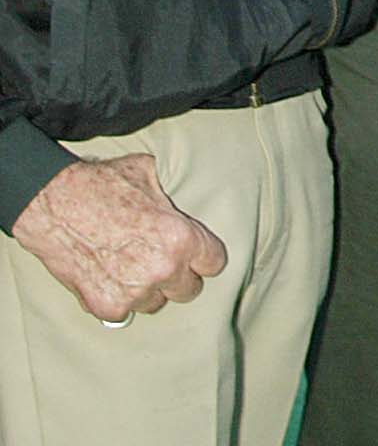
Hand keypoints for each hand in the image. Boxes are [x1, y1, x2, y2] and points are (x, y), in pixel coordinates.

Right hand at [9, 154, 228, 322]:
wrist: (53, 204)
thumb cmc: (102, 185)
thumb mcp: (149, 176)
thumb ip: (170, 198)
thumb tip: (177, 195)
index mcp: (182, 238)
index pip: (214, 263)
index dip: (203, 258)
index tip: (194, 257)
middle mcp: (164, 268)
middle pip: (189, 290)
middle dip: (177, 278)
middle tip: (159, 263)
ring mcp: (135, 291)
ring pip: (156, 303)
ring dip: (147, 291)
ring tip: (129, 268)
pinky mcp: (106, 306)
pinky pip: (124, 313)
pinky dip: (116, 299)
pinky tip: (107, 278)